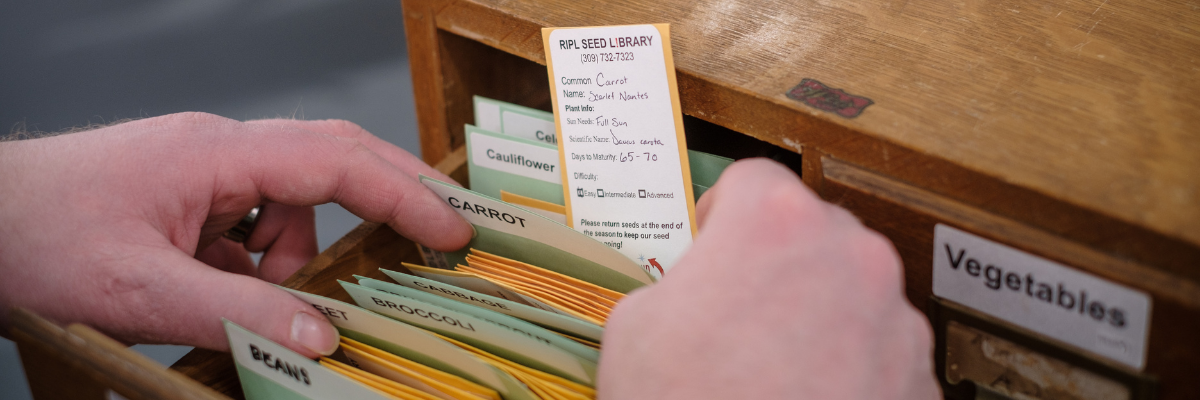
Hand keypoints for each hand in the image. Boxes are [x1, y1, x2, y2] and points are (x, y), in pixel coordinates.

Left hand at [0, 112, 472, 357]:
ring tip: (242, 301)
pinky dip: (251, 265)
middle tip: (434, 239)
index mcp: (217, 153)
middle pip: (330, 162)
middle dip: (386, 201)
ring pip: (286, 208)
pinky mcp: (186, 194)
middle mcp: (218, 149)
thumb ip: (239, 312)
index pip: (337, 162)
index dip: (404, 195)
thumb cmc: (33, 235)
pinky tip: (211, 289)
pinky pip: (248, 226)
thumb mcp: (141, 290)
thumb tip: (322, 336)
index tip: (452, 230)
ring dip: (289, 259)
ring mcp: (202, 168)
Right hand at [598, 159, 938, 398]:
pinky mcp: (918, 377)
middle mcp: (850, 255)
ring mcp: (894, 318)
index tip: (712, 244)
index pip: (753, 179)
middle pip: (813, 229)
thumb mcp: (636, 323)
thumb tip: (698, 288)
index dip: (722, 213)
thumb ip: (681, 280)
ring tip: (774, 366)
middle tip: (739, 312)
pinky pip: (881, 349)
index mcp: (775, 222)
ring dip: (820, 312)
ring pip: (854, 289)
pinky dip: (852, 365)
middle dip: (778, 261)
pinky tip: (808, 396)